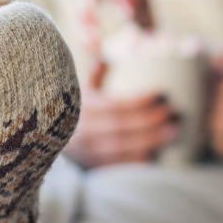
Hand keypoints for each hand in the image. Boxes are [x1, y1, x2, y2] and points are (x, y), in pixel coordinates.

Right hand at [63, 62, 178, 167]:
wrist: (49, 141)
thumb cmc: (75, 110)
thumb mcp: (80, 89)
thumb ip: (95, 73)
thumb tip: (106, 55)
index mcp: (84, 108)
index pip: (116, 105)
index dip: (140, 100)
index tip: (161, 93)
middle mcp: (84, 130)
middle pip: (123, 127)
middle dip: (151, 120)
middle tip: (174, 113)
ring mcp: (88, 152)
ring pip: (123, 147)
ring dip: (151, 140)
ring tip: (173, 131)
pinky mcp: (94, 167)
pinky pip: (119, 165)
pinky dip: (139, 160)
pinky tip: (157, 154)